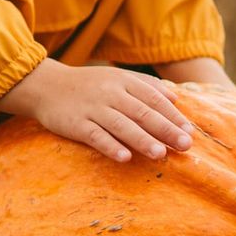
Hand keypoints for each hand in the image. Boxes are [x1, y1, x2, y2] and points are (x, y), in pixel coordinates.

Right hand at [0, 59, 192, 161]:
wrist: (46, 86)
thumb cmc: (87, 85)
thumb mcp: (116, 77)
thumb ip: (145, 86)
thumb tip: (175, 99)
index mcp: (122, 81)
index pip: (153, 98)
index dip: (172, 115)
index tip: (189, 131)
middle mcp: (110, 93)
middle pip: (142, 112)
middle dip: (165, 129)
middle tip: (185, 145)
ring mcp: (92, 108)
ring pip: (121, 124)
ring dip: (142, 140)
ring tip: (161, 154)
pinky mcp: (75, 123)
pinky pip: (95, 136)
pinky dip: (110, 146)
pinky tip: (125, 157)